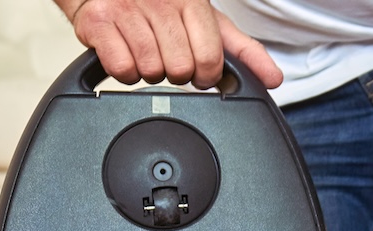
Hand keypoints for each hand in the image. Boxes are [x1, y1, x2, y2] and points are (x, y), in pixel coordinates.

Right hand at [58, 0, 281, 88]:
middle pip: (180, 70)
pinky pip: (122, 70)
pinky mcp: (99, 22)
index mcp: (192, 1)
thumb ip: (242, 50)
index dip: (205, 75)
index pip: (210, 58)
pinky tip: (125, 53)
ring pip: (151, 72)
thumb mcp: (206, 21)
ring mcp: (128, 10)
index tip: (197, 70)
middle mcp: (161, 2)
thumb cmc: (161, 6)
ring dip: (149, 71)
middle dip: (175, 73)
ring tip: (145, 52)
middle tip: (166, 57)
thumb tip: (273, 79)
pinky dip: (124, 71)